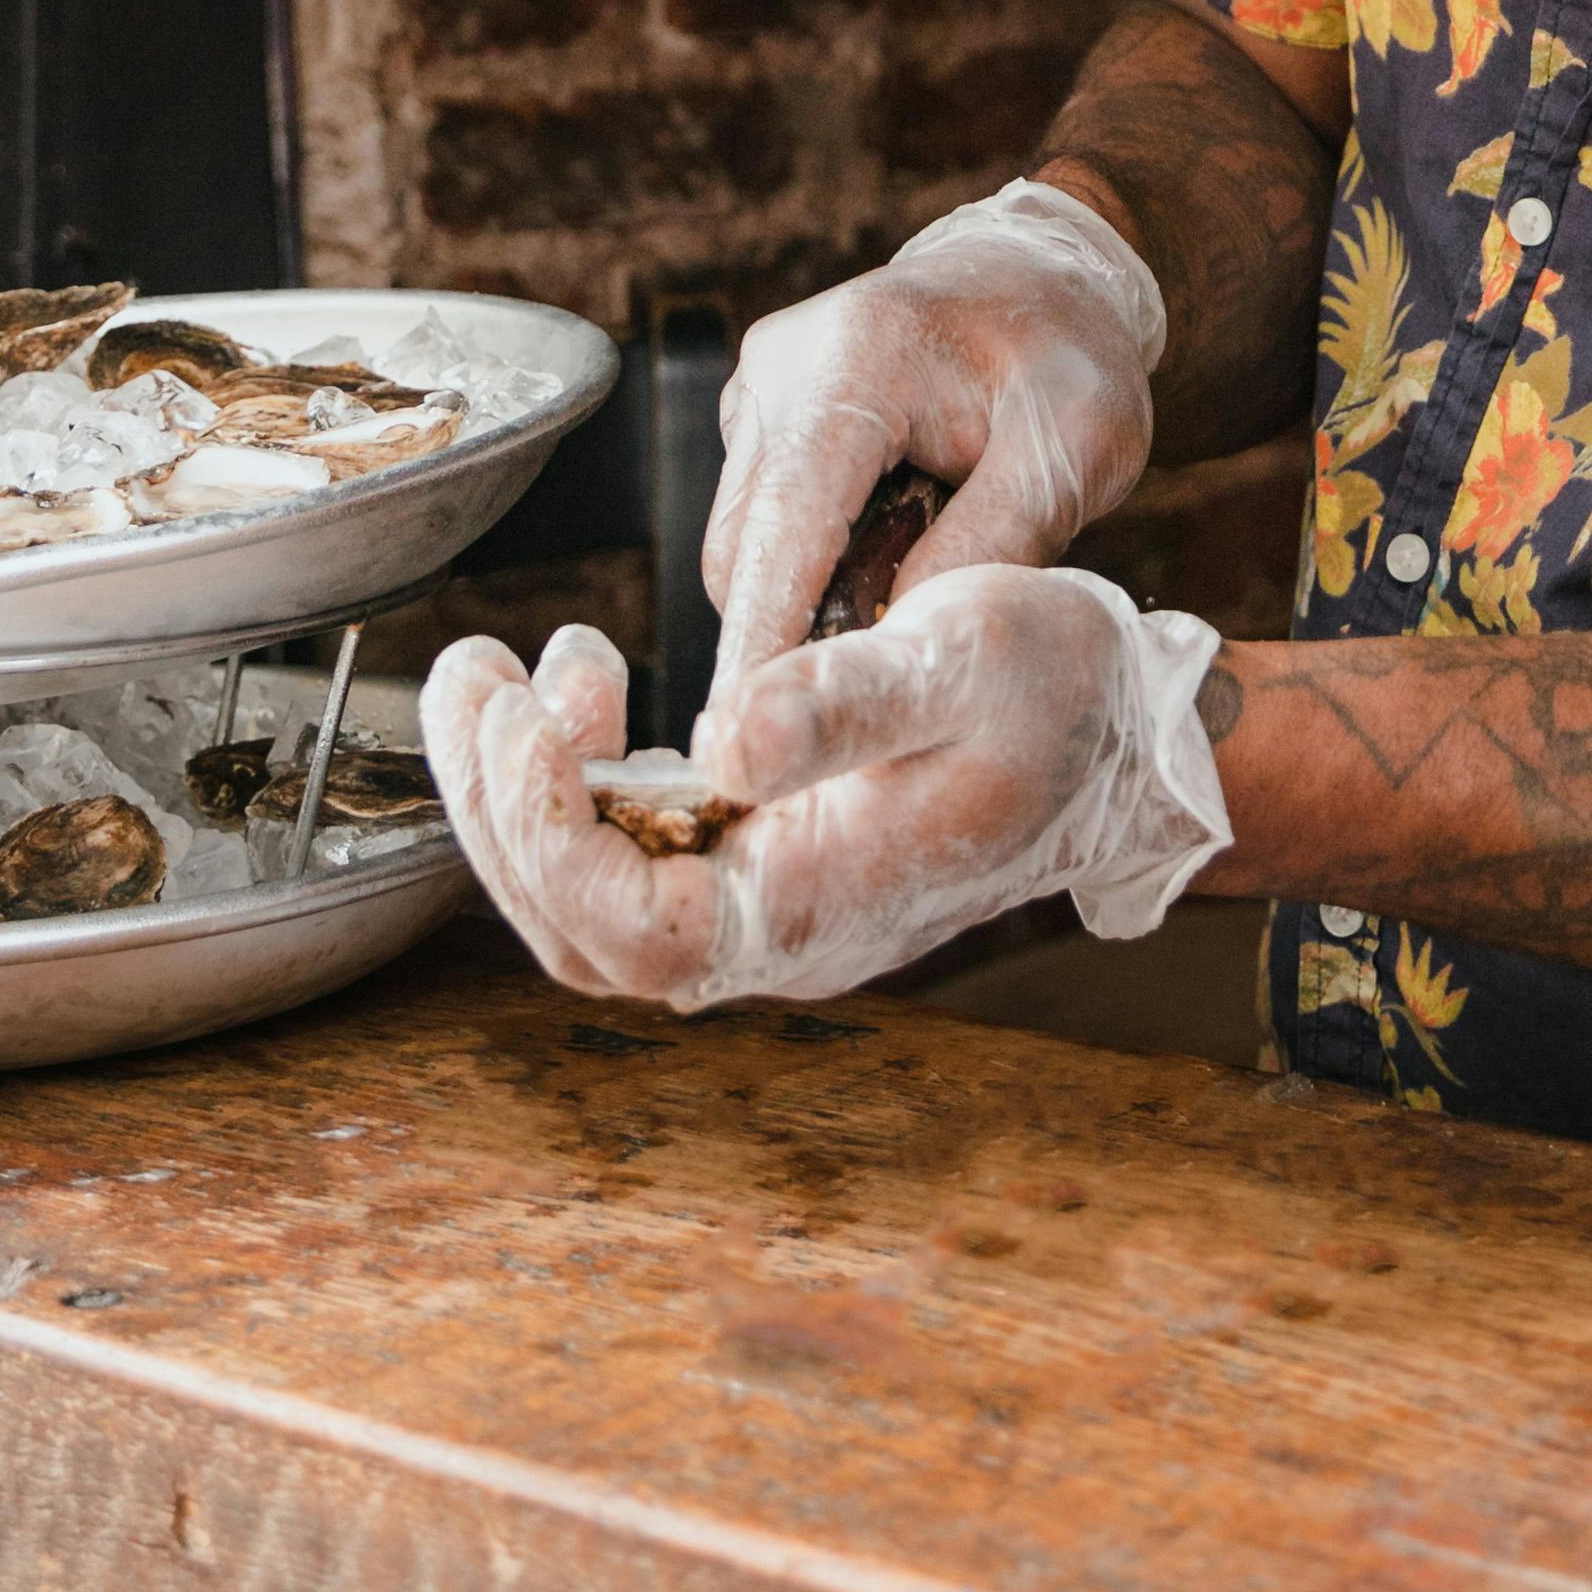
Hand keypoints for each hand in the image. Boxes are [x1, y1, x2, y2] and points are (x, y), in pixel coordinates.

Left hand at [422, 570, 1228, 1015]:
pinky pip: (630, 857)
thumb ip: (846, 704)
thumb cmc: (1060, 688)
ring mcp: (764, 902)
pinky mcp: (759, 856)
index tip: (530, 722)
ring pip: (588, 900)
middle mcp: (777, 931)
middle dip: (494, 810)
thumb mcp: (963, 656)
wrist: (1126, 726)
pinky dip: (573, 782)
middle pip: (578, 932)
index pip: (633, 935)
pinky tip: (582, 690)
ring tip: (495, 672)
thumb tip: (719, 741)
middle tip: (465, 672)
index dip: (550, 840)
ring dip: (515, 795)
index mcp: (819, 906)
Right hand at [702, 177, 1163, 695]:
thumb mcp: (1071, 455)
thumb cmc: (1069, 358)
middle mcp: (782, 369)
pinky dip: (812, 566)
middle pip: (743, 550)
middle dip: (786, 639)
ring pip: (743, 546)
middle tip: (861, 710)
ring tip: (902, 611)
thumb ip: (993, 545)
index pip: (785, 526)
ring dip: (804, 602)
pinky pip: (761, 521)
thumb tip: (903, 645)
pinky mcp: (764, 414)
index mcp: (855, 361)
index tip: (745, 746)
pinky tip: (888, 563)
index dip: (763, 641)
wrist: (1048, 276)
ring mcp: (762, 388)